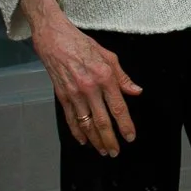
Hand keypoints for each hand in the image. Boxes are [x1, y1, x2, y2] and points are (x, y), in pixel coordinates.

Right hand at [22, 0, 139, 156]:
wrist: (54, 38)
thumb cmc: (82, 44)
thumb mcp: (109, 56)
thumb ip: (123, 77)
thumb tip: (136, 92)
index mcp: (105, 77)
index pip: (118, 107)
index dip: (125, 125)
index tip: (130, 137)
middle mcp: (90, 87)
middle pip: (102, 120)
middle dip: (110, 139)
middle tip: (115, 152)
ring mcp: (74, 93)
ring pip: (86, 123)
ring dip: (95, 140)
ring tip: (102, 150)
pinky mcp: (61, 95)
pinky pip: (70, 118)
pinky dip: (77, 132)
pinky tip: (84, 141)